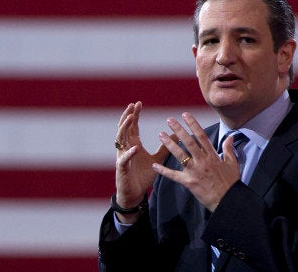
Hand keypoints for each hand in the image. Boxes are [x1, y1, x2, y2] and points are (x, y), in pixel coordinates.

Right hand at [114, 101, 173, 221]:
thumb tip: (177, 135)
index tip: (138, 103)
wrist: (135, 193)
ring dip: (124, 128)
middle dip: (127, 116)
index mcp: (134, 144)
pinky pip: (124, 159)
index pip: (133, 126)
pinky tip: (135, 148)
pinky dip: (129, 153)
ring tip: (130, 119)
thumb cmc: (144, 176)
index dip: (134, 114)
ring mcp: (122, 156)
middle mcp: (126, 148)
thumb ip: (166, 148)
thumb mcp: (157, 159)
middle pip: (124, 128)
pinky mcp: (121, 168)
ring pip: (120, 139)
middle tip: (132, 105)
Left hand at [152, 112, 240, 211]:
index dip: (193, 124)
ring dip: (169, 144)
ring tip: (160, 135)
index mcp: (212, 155)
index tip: (185, 115)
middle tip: (169, 120)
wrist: (227, 200)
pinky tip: (154, 166)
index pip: (201, 136)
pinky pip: (174, 175)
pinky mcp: (189, 182)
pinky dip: (164, 171)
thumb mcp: (233, 163)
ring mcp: (195, 171)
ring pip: (180, 155)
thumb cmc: (230, 183)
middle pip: (189, 142)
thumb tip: (230, 136)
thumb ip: (229, 149)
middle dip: (178, 130)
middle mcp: (202, 161)